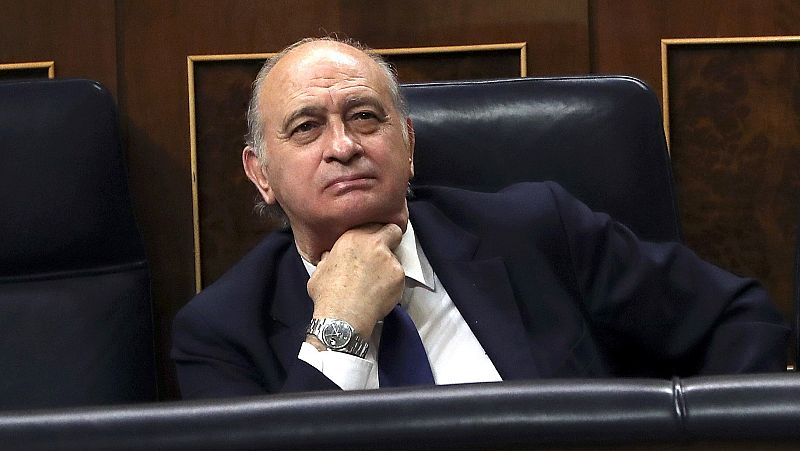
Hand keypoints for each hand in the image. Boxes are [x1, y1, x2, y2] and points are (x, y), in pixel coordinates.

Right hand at [306, 223, 403, 338]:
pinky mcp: (398, 275)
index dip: (373, 235)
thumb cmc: (328, 296)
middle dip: (392, 238)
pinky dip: (392, 284)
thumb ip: (329, 259)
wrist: (343, 317)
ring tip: (375, 285)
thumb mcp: (320, 271)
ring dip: (389, 267)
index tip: (372, 244)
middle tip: (385, 253)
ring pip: (396, 258)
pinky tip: (380, 294)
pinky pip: (399, 277)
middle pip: (392, 230)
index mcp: (352, 238)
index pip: (371, 225)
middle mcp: (373, 243)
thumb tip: (329, 257)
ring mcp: (388, 259)